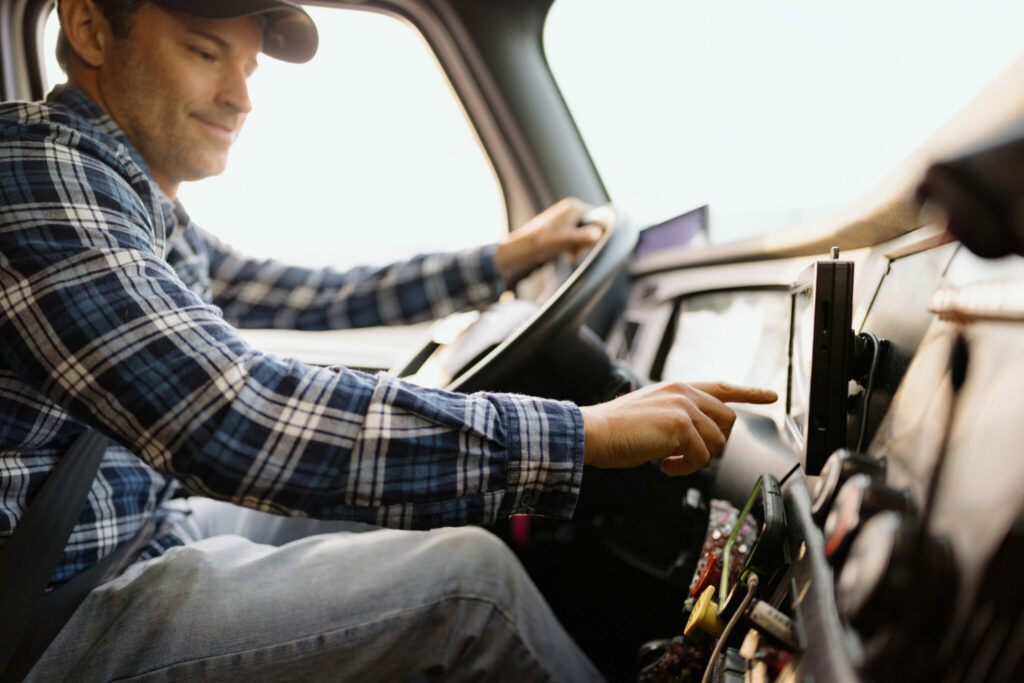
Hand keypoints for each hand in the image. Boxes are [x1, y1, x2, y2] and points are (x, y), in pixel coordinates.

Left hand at [493, 197, 605, 282]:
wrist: (524, 247)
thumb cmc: (546, 241)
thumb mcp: (569, 239)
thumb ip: (585, 236)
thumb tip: (600, 233)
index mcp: (574, 207)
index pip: (596, 217)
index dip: (595, 232)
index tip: (589, 245)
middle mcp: (569, 208)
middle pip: (588, 225)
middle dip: (585, 240)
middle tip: (576, 252)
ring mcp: (564, 217)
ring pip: (580, 231)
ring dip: (578, 244)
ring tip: (570, 254)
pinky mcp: (558, 225)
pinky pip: (572, 234)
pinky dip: (571, 244)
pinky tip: (567, 253)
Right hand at [579, 381, 777, 475]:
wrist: (593, 431)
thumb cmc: (615, 428)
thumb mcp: (651, 412)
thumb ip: (677, 416)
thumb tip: (693, 440)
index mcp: (678, 388)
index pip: (722, 387)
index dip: (750, 391)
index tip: (771, 395)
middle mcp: (685, 393)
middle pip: (728, 421)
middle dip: (714, 443)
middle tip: (688, 455)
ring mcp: (684, 408)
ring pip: (716, 442)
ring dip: (696, 460)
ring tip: (670, 462)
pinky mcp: (681, 427)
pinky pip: (700, 458)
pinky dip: (684, 469)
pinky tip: (664, 466)